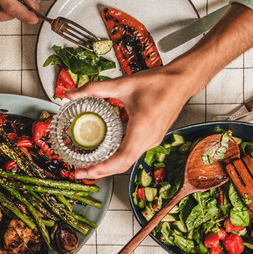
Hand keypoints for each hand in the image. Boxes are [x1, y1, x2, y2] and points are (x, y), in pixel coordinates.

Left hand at [65, 4, 252, 179]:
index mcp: (142, 129)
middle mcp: (149, 139)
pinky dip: (117, 158)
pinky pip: (133, 153)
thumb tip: (70, 94)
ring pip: (128, 161)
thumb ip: (94, 89)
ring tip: (89, 167)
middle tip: (79, 173)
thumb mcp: (122, 84)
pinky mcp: (152, 138)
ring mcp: (152, 141)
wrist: (182, 81)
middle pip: (122, 165)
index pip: (121, 159)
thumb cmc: (158, 82)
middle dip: (100, 172)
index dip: (102, 168)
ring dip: (108, 167)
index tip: (86, 172)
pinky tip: (104, 155)